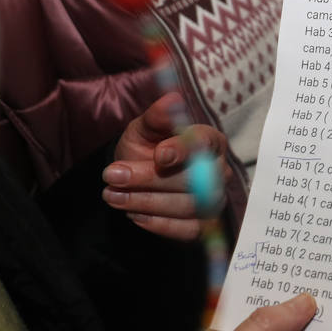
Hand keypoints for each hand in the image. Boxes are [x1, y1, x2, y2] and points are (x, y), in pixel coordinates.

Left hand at [103, 93, 231, 238]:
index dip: (184, 150)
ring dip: (145, 202)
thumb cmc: (148, 148)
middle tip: (112, 176)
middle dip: (149, 179)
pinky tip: (133, 215)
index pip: (204, 143)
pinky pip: (187, 229)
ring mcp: (215, 199)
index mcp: (210, 140)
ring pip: (187, 205)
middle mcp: (219, 170)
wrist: (140, 178)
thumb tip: (171, 101)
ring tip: (112, 196)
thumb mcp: (144, 128)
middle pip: (193, 179)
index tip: (159, 155)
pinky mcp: (204, 224)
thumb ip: (156, 118)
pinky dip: (158, 224)